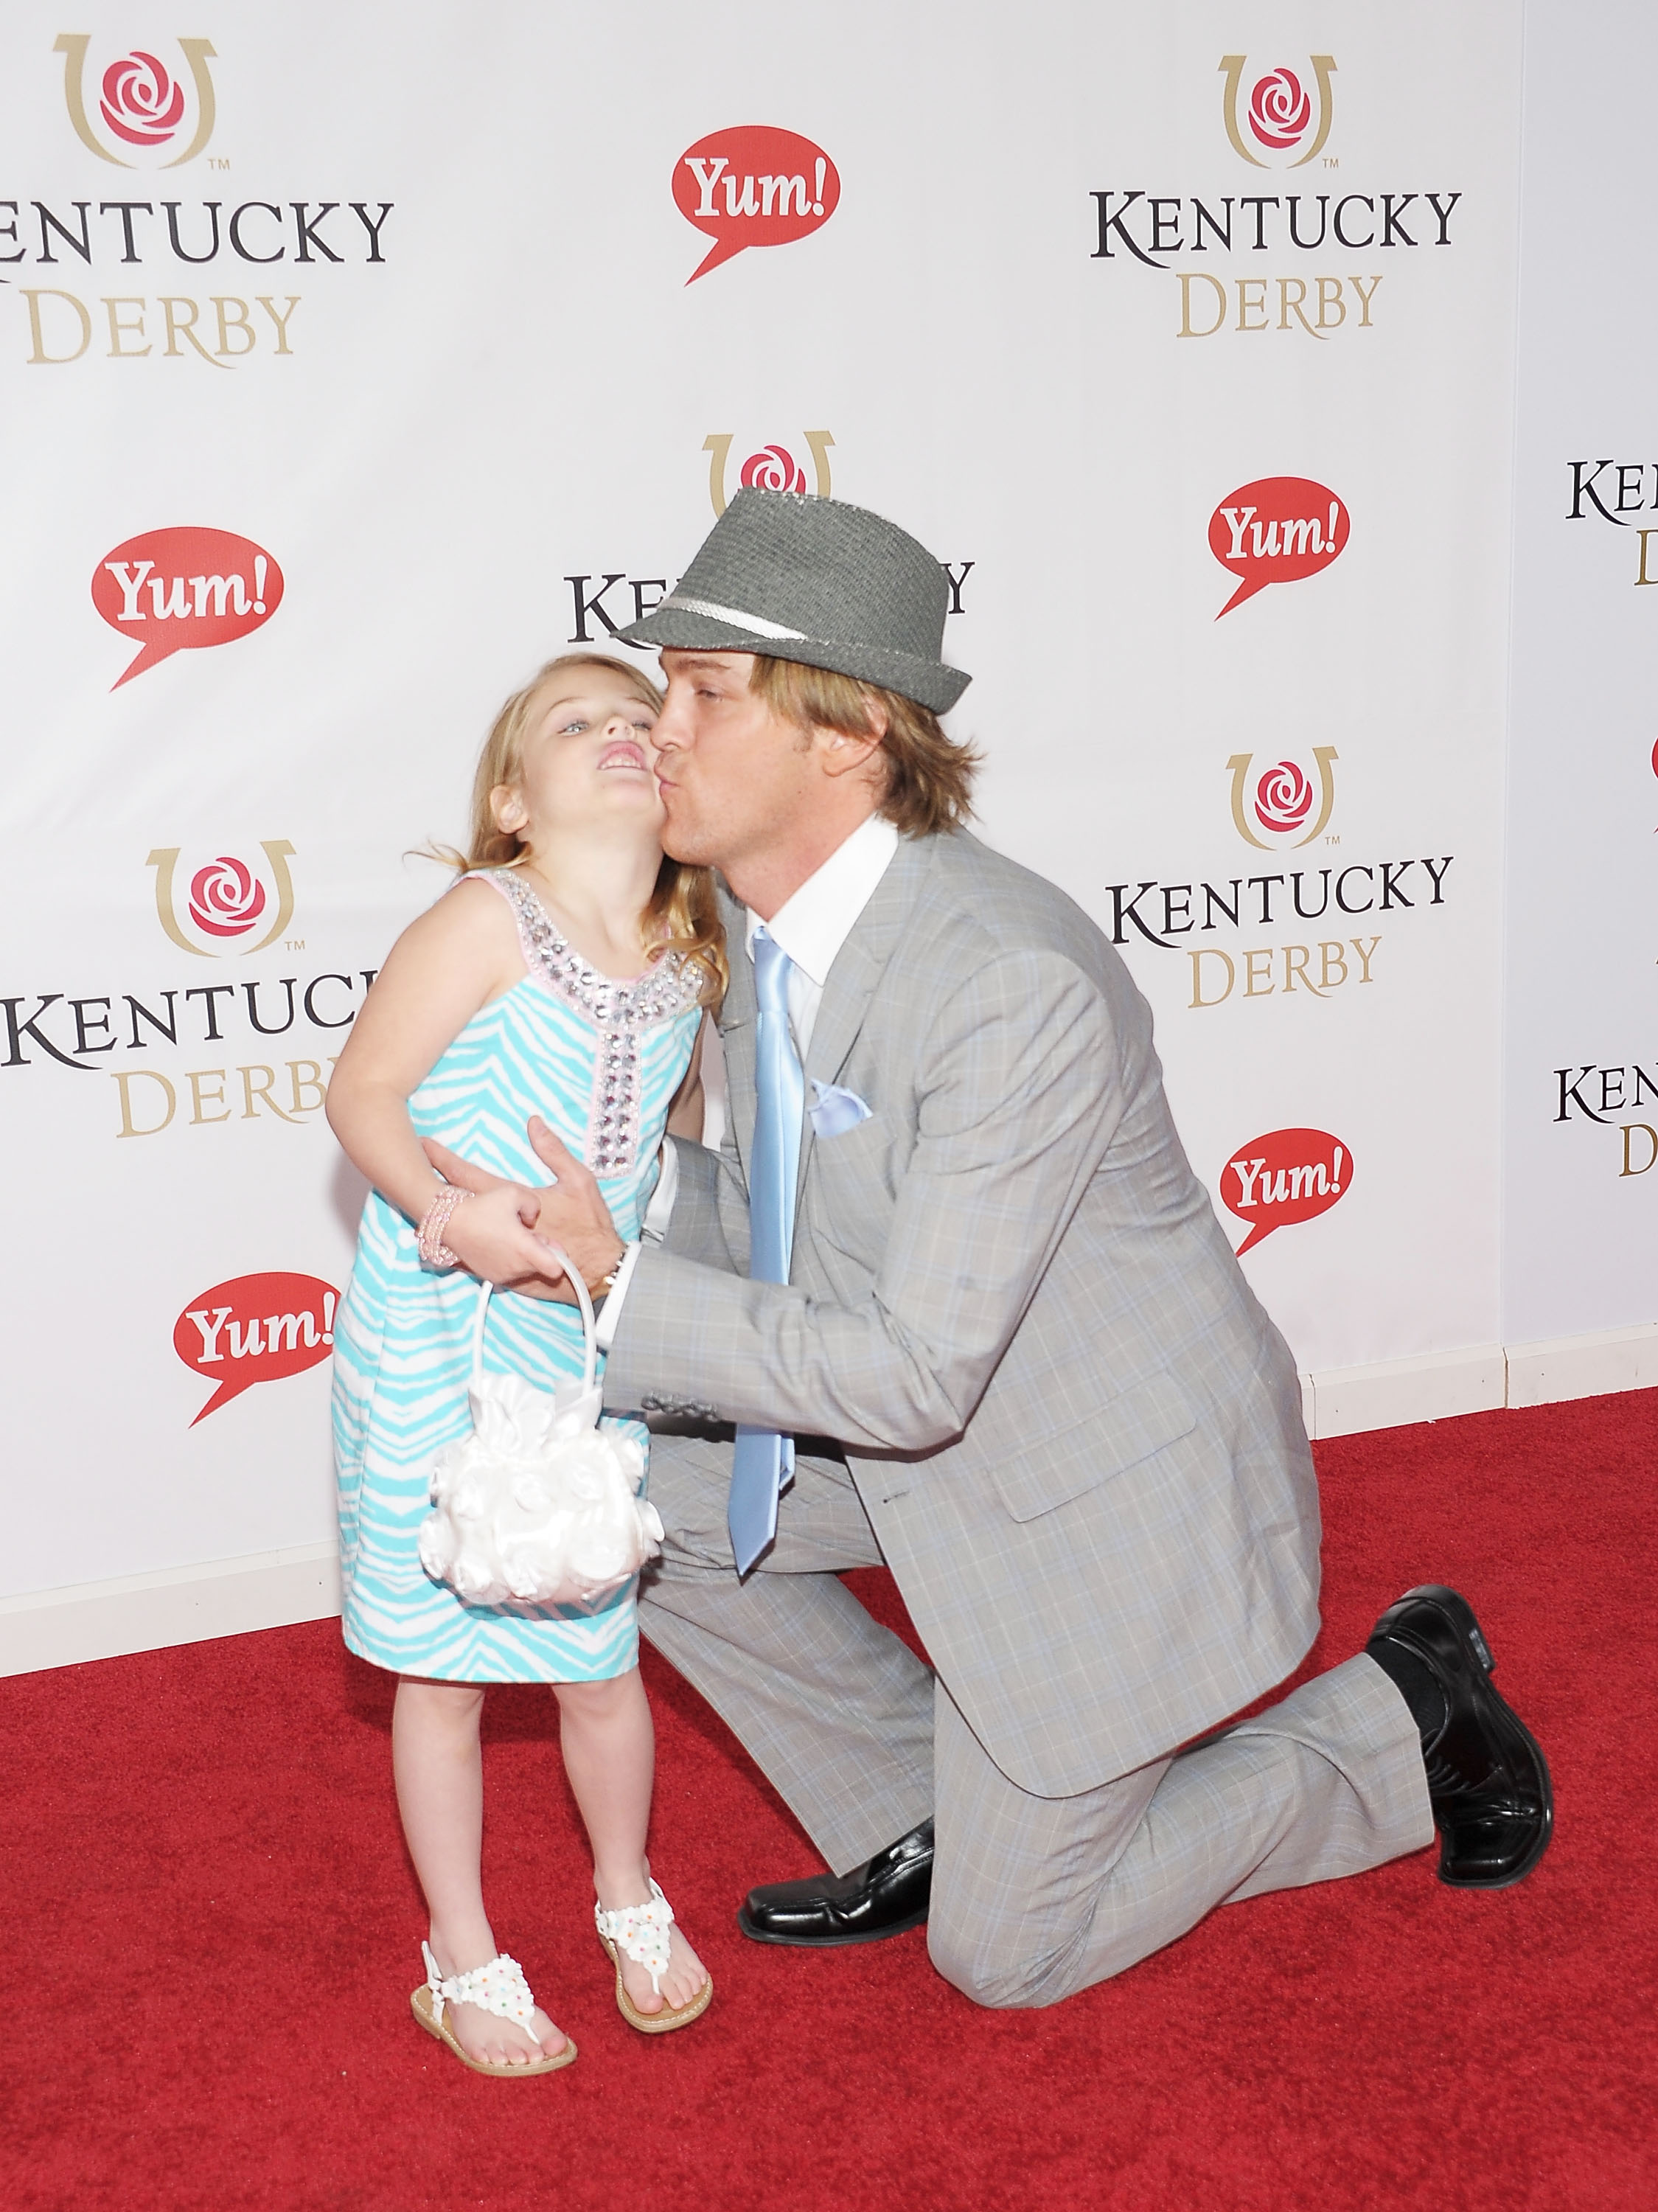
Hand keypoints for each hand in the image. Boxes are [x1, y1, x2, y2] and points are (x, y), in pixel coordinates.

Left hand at [423, 1120, 624, 1301]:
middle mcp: (496, 1226)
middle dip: (431, 1184)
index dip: (444, 1159)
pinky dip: (451, 1245)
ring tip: (416, 1201)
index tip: (424, 1145)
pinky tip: (439, 1237)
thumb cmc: (589, 1226)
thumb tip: (533, 1122)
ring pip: (455, 1232)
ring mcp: (494, 1251)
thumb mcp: (579, 1181)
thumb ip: (553, 1151)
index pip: (468, 1175)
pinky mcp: (498, 1271)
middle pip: (455, 1202)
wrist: (596, 1272)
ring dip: (437, 1216)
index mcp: (513, 1199)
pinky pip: (466, 1258)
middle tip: (408, 1167)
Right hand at [427, 1178, 571, 1295]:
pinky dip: (509, 1259)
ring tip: (509, 1235)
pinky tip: (498, 1242)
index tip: (553, 1245)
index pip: (557, 1268)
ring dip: (524, 1255)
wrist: (448, 1221)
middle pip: (542, 1265)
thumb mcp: (515, 1192)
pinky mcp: (489, 1275)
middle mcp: (515, 1267)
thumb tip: (534, 1217)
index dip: (558, 1256)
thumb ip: (534, 1205)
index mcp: (525, 1250)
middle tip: (526, 1231)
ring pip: (526, 1268)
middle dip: (540, 1250)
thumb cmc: (482, 1206)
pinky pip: (509, 1270)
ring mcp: (502, 1274)